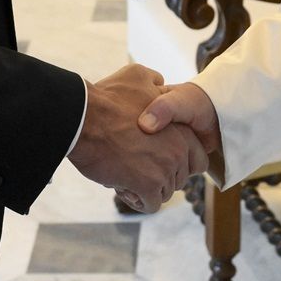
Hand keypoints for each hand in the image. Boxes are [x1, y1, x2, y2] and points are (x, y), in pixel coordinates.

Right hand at [68, 64, 206, 211]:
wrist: (83, 118)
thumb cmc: (106, 99)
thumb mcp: (138, 76)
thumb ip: (156, 82)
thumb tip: (159, 84)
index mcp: (181, 129)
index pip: (197, 160)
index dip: (177, 163)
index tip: (155, 159)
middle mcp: (178, 150)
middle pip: (179, 179)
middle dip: (160, 177)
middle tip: (136, 166)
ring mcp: (165, 169)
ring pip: (164, 193)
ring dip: (145, 189)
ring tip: (125, 174)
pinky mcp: (147, 186)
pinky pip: (150, 205)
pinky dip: (137, 200)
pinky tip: (122, 186)